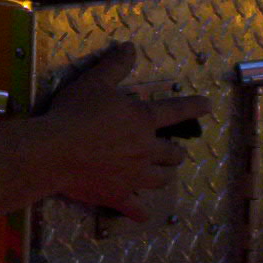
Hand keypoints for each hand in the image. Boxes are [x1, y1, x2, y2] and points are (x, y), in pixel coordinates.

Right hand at [35, 44, 209, 221]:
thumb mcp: (94, 80)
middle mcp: (145, 149)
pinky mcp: (118, 195)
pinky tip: (142, 215)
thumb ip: (115, 65)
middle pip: (172, 154)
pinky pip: (135, 208)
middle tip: (172, 151)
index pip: (175, 111)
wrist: (55, 151)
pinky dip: (139, 211)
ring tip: (159, 175)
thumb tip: (131, 47)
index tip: (207, 106)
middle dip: (174, 152)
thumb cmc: (75, 112)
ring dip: (162, 176)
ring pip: (160, 180)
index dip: (193, 107)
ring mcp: (134, 176)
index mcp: (142, 120)